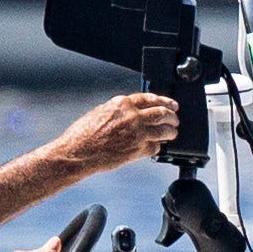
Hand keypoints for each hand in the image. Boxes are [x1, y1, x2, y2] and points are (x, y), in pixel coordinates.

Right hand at [55, 91, 180, 173]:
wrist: (77, 153)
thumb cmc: (83, 134)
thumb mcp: (101, 112)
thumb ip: (120, 110)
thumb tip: (135, 111)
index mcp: (122, 103)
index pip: (150, 98)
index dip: (164, 101)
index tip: (172, 104)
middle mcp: (132, 116)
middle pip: (162, 113)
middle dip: (172, 117)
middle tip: (175, 120)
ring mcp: (137, 133)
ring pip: (164, 130)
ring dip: (171, 132)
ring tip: (172, 133)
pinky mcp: (137, 150)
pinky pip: (155, 147)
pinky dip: (158, 147)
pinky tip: (157, 147)